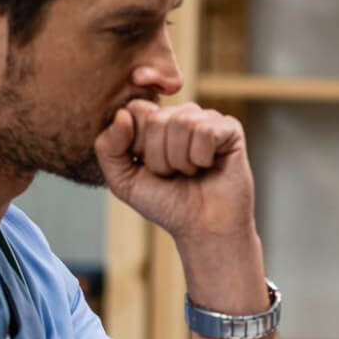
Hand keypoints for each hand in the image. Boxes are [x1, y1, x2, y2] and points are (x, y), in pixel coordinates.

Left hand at [95, 99, 256, 246]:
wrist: (203, 229)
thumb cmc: (167, 205)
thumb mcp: (123, 181)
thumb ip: (108, 148)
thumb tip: (122, 115)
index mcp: (154, 122)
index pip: (135, 110)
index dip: (137, 145)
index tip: (148, 167)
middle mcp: (180, 115)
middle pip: (156, 118)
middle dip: (159, 157)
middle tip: (173, 174)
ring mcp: (206, 119)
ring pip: (182, 122)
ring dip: (181, 160)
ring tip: (190, 172)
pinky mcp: (229, 129)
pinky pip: (206, 130)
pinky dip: (202, 157)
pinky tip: (208, 166)